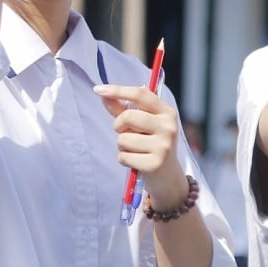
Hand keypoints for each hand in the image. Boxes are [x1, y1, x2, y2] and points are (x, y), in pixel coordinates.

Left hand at [94, 85, 188, 208]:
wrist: (168, 177)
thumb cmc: (152, 146)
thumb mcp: (142, 125)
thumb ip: (123, 109)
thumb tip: (103, 94)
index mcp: (167, 113)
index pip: (141, 95)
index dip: (118, 90)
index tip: (99, 89)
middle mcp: (168, 127)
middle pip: (128, 116)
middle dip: (119, 126)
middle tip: (127, 134)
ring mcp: (163, 146)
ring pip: (123, 139)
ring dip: (122, 146)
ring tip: (135, 151)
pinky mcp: (154, 164)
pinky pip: (124, 157)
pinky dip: (124, 160)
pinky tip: (136, 162)